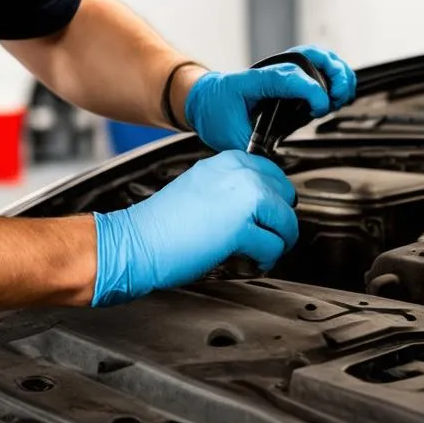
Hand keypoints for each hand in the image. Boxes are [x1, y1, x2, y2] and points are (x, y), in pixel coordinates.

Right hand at [91, 150, 298, 306]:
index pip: (273, 171)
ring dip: (277, 242)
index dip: (273, 197)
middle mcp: (237, 174)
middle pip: (286, 196)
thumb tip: (260, 201)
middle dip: (279, 220)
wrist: (137, 240)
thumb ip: (230, 186)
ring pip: (287, 223)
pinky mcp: (241, 228)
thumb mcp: (199, 186)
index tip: (267, 212)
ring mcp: (241, 198)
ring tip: (256, 250)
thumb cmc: (162, 222)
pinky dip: (264, 260)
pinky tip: (247, 261)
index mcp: (226, 161)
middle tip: (264, 234)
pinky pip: (274, 248)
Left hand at [183, 44, 356, 151]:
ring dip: (337, 73)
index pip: (289, 76)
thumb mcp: (227, 136)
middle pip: (312, 56)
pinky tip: (336, 96)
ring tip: (340, 96)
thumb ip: (252, 151)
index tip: (319, 108)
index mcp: (253, 81)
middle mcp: (271, 71)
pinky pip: (317, 68)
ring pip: (318, 57)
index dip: (310, 90)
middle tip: (336, 99)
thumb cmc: (213, 112)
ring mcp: (282, 74)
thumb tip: (272, 170)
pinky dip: (333, 77)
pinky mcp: (289, 81)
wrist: (202, 100)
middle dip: (333, 74)